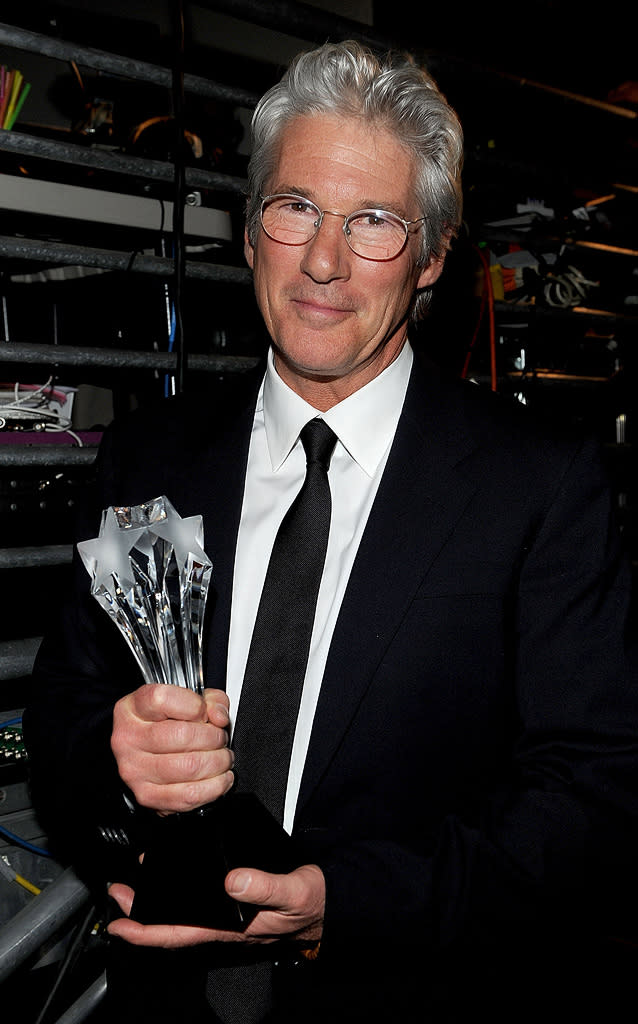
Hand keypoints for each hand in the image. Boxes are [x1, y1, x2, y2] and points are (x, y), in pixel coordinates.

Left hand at [107, 864, 324, 948]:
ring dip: (158, 900)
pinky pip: (198, 902)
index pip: (181, 933)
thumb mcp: (294, 892)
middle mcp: (224, 923)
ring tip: (137, 883)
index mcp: (233, 926)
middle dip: (142, 914)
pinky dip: (179, 891)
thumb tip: (233, 880)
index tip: (121, 924)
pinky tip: (173, 876)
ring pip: (183, 913)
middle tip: (118, 894)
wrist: (328, 904)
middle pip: (173, 925)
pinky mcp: (234, 900)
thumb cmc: (312, 903)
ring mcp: (227, 914)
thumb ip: (267, 887)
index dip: (147, 932)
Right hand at [111, 684, 233, 813]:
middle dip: (214, 737)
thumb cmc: (166, 725)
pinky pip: (189, 795)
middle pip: (182, 735)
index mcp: (132, 708)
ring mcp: (135, 770)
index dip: (194, 705)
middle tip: (220, 738)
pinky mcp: (147, 795)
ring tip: (222, 757)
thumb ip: (209, 700)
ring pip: (190, 767)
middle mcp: (128, 739)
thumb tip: (219, 717)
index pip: (162, 699)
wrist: (145, 754)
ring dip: (218, 762)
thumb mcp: (187, 700)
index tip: (205, 712)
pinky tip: (220, 777)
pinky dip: (215, 787)